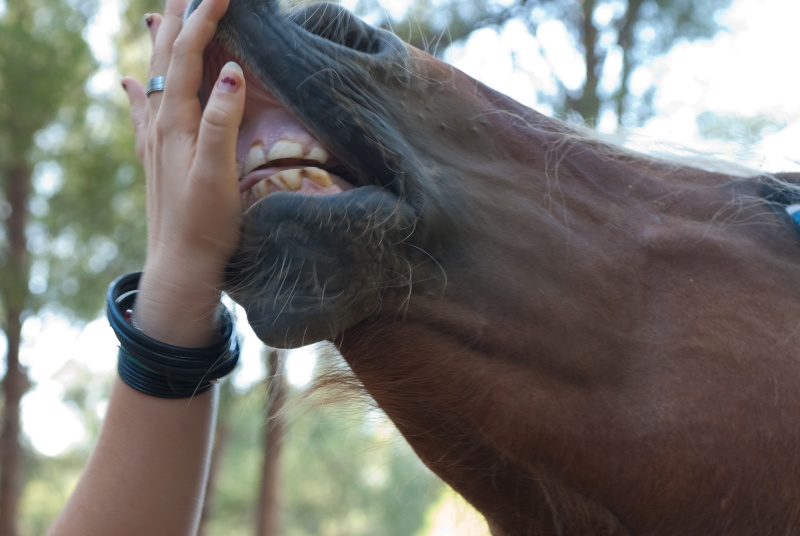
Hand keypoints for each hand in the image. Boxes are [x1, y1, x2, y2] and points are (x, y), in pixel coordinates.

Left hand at [121, 0, 244, 345]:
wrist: (180, 264)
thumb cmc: (204, 223)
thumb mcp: (218, 172)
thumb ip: (222, 120)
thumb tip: (229, 69)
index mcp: (176, 122)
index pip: (189, 56)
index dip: (203, 19)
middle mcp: (159, 123)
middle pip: (166, 58)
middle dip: (178, 18)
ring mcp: (153, 140)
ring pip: (155, 77)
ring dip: (160, 43)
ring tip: (159, 15)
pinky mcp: (155, 157)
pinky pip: (142, 110)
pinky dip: (136, 89)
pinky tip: (126, 83)